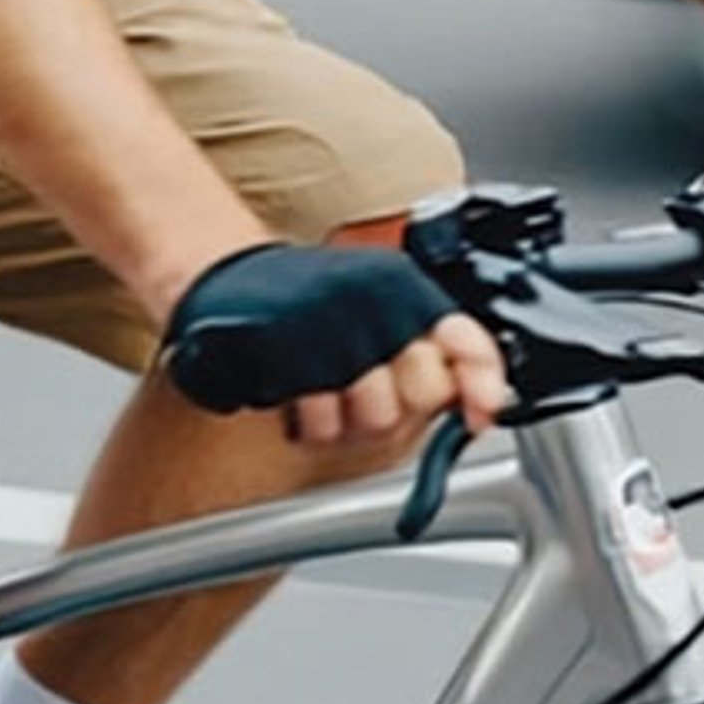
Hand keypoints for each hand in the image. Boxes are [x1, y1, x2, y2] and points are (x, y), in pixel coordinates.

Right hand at [160, 242, 510, 446]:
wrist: (221, 278)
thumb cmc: (300, 300)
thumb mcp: (374, 307)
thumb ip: (423, 348)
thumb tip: (473, 402)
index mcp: (402, 289)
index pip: (466, 339)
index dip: (482, 383)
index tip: (482, 414)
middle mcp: (376, 307)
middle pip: (423, 392)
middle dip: (396, 405)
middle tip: (360, 387)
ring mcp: (335, 335)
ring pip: (376, 417)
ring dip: (347, 417)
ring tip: (323, 390)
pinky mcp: (295, 364)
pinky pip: (324, 425)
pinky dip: (309, 422)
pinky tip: (297, 397)